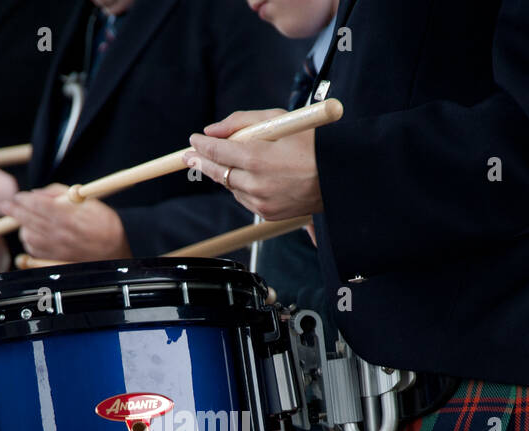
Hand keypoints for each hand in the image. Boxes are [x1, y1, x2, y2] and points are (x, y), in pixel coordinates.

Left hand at [0, 185, 130, 262]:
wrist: (116, 247)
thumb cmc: (103, 222)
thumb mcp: (84, 199)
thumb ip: (58, 193)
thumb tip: (37, 193)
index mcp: (67, 216)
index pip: (36, 205)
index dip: (23, 200)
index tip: (16, 197)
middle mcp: (60, 233)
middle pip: (28, 221)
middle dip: (13, 211)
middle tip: (5, 206)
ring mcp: (57, 248)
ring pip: (28, 237)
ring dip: (23, 227)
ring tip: (25, 221)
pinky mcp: (56, 259)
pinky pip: (34, 251)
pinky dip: (30, 242)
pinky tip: (33, 235)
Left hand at [184, 109, 323, 220]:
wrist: (338, 177)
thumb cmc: (311, 143)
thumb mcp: (278, 120)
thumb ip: (241, 121)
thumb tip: (212, 130)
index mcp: (256, 157)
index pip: (217, 151)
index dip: (202, 145)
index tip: (194, 140)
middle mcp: (255, 183)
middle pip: (218, 172)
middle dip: (202, 162)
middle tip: (189, 155)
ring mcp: (260, 201)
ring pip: (230, 187)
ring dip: (225, 174)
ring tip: (224, 162)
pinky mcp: (267, 213)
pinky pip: (244, 198)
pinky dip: (242, 187)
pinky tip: (250, 176)